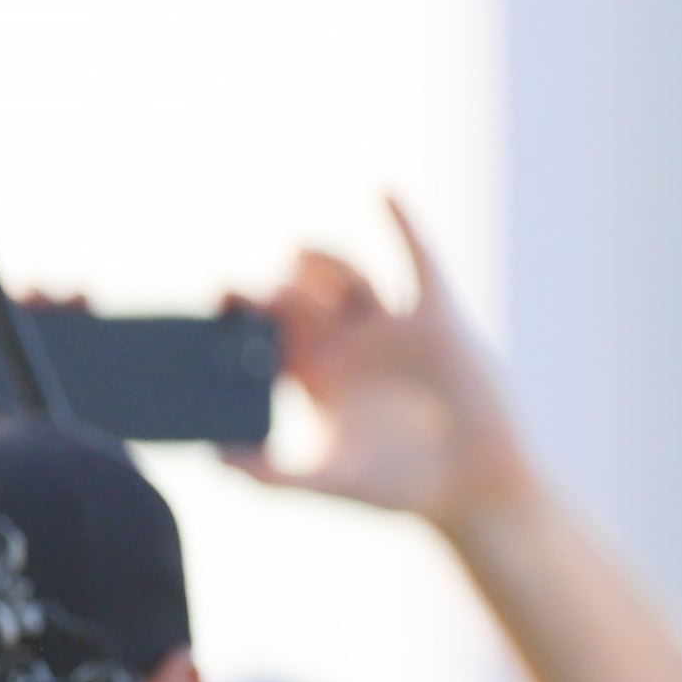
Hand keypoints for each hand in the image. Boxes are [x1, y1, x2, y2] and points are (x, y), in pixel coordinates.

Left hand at [230, 196, 538, 528]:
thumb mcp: (326, 480)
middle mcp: (344, 342)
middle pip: (295, 294)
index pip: (262, 331)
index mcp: (310, 373)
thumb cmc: (397, 487)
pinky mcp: (432, 317)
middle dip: (269, 289)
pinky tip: (384, 193)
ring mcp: (386, 326)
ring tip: (291, 259)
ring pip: (344, 273)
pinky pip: (416, 260)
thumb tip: (214, 459)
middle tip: (240, 292)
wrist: (469, 488)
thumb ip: (270, 475)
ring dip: (317, 260)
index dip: (235, 314)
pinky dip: (403, 225)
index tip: (211, 303)